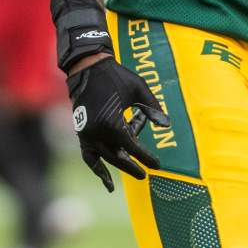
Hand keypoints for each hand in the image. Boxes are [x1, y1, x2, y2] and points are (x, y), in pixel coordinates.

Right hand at [67, 57, 170, 191]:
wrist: (88, 67)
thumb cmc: (117, 76)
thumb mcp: (140, 88)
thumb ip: (153, 107)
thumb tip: (166, 125)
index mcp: (111, 121)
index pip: (132, 146)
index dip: (146, 156)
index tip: (158, 165)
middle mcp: (96, 131)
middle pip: (117, 155)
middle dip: (132, 165)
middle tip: (146, 174)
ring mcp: (86, 133)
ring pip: (105, 157)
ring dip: (118, 165)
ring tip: (134, 172)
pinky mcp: (81, 132)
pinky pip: (89, 156)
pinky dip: (97, 168)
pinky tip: (107, 180)